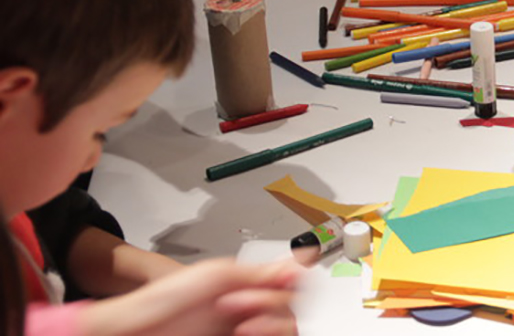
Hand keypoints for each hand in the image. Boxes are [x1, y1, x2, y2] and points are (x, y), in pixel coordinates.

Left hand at [78, 258, 299, 335]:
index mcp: (248, 286)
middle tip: (237, 301)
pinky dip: (267, 335)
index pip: (294, 284)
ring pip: (288, 328)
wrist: (133, 332)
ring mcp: (246, 332)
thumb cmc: (164, 301)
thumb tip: (299, 264)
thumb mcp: (216, 275)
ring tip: (240, 324)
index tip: (283, 281)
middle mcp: (251, 310)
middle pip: (293, 308)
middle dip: (270, 302)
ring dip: (270, 323)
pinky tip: (240, 333)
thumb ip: (260, 273)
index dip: (295, 283)